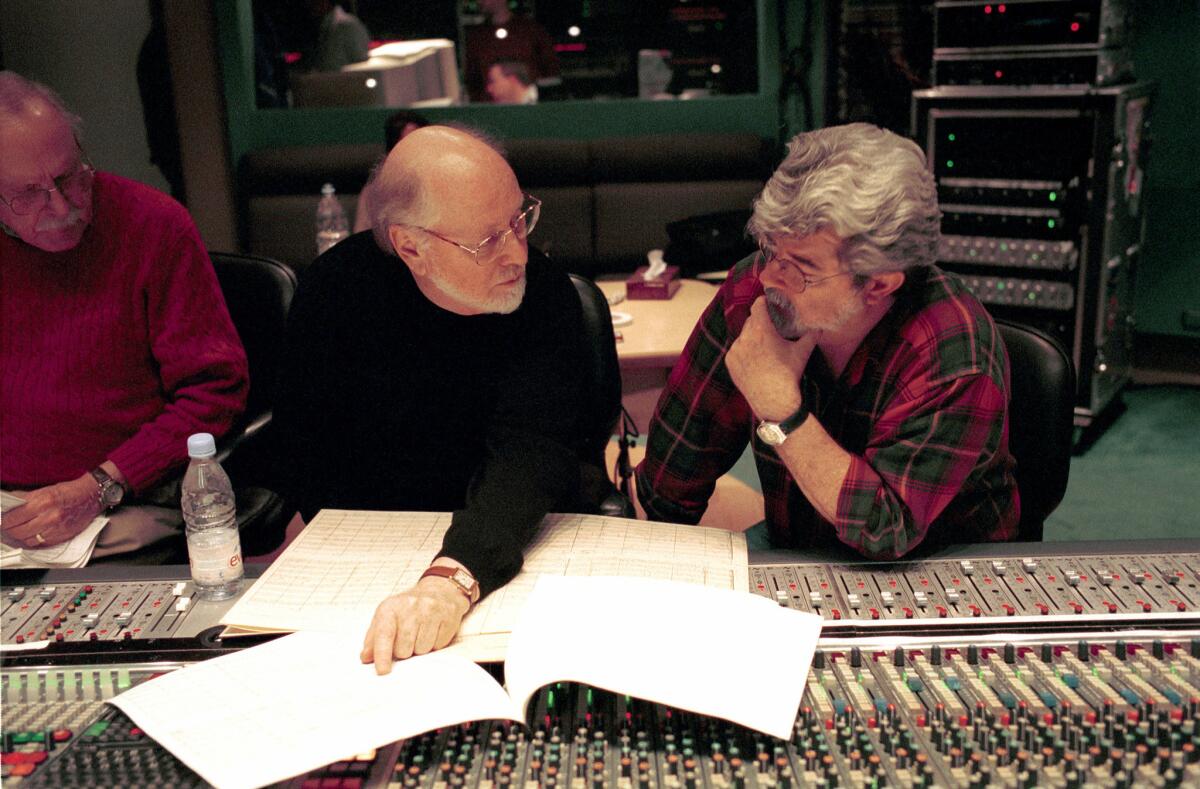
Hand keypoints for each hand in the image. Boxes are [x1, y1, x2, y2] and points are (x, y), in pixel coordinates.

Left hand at [0, 475, 101, 548]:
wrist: (92, 496)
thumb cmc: (69, 491)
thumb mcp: (45, 490)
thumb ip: (26, 499)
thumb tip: (10, 506)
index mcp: (43, 501)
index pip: (13, 517)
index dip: (3, 520)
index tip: (2, 519)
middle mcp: (49, 516)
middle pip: (17, 530)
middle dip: (9, 529)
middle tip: (7, 525)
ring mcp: (55, 528)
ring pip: (26, 539)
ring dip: (19, 536)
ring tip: (18, 530)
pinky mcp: (61, 536)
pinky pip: (39, 543)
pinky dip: (33, 540)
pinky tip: (31, 534)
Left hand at [360, 577, 469, 673]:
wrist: (439, 590)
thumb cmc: (409, 607)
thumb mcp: (386, 616)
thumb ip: (374, 638)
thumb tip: (366, 657)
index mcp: (391, 607)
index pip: (384, 634)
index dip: (382, 655)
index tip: (382, 671)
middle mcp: (411, 606)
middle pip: (404, 649)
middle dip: (404, 651)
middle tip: (406, 640)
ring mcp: (431, 611)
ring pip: (422, 649)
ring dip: (419, 648)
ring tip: (420, 633)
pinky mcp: (448, 617)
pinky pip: (438, 645)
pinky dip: (434, 644)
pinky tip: (433, 631)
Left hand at [726, 296, 819, 419]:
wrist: (774, 401)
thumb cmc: (788, 375)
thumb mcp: (802, 352)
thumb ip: (811, 336)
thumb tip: (819, 328)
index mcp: (762, 329)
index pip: (758, 305)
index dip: (764, 303)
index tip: (769, 304)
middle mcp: (745, 337)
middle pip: (751, 321)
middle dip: (761, 323)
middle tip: (770, 329)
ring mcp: (735, 350)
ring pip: (743, 336)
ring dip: (752, 338)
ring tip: (764, 348)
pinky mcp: (730, 362)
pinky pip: (736, 350)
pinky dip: (744, 352)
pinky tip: (755, 360)